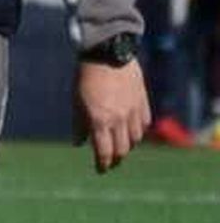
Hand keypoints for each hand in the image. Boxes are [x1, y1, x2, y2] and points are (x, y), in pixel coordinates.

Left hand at [73, 58, 150, 172]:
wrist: (108, 53)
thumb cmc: (86, 77)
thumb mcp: (77, 102)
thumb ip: (79, 125)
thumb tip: (79, 144)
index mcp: (100, 121)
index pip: (104, 152)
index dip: (103, 164)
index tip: (101, 169)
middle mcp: (119, 119)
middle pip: (122, 150)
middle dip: (115, 158)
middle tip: (110, 161)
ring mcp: (133, 111)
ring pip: (135, 139)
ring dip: (127, 145)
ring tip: (121, 146)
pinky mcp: (143, 101)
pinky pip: (144, 124)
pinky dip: (139, 131)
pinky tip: (133, 131)